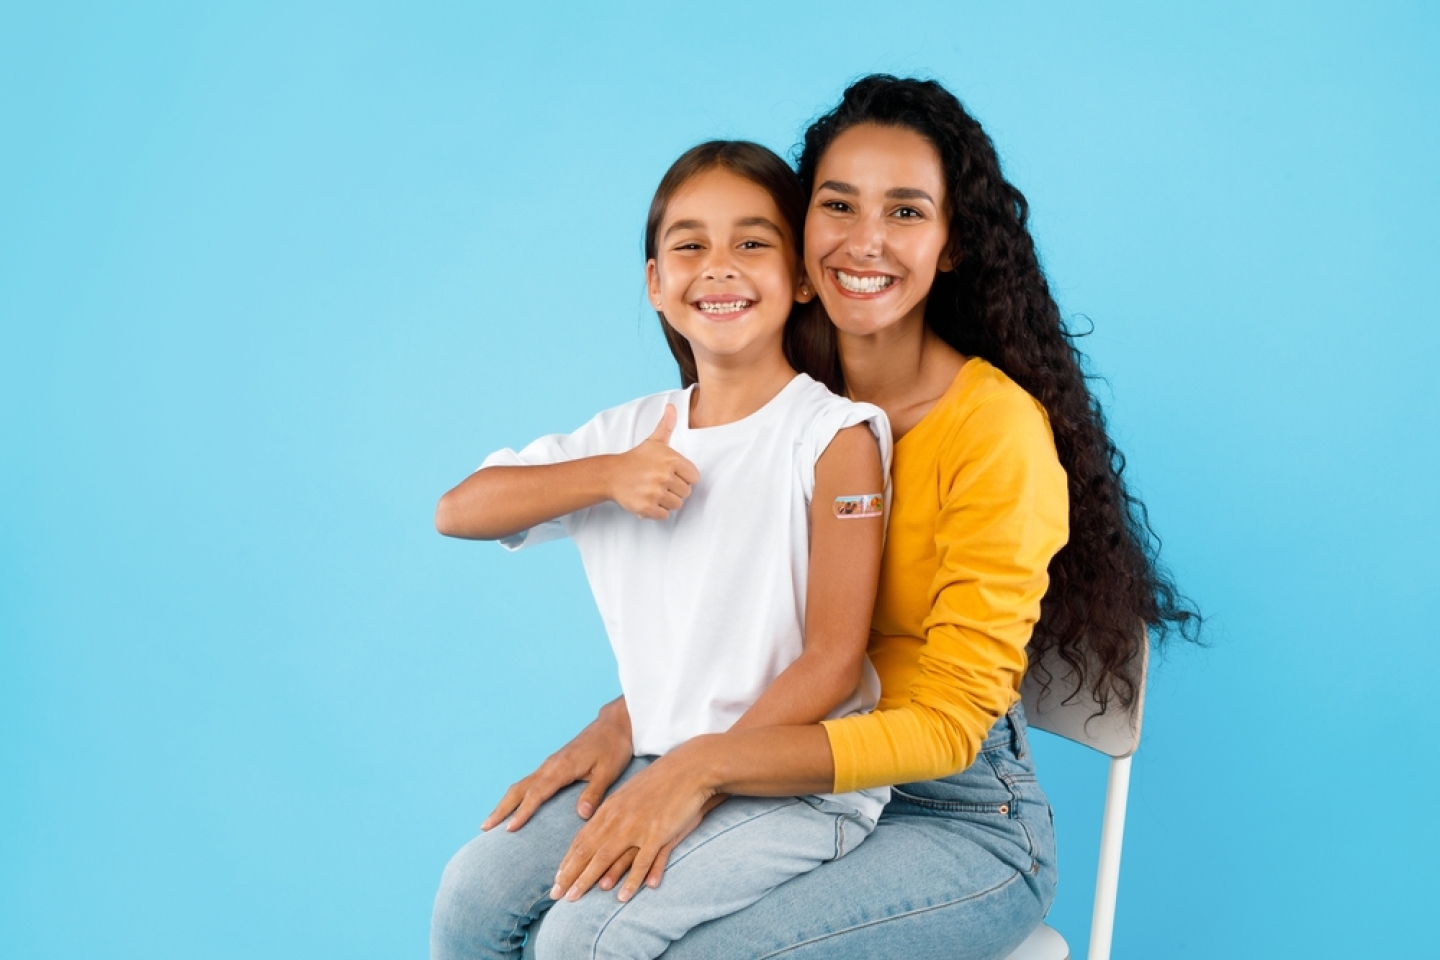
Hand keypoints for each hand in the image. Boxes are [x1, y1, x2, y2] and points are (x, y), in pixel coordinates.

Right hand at [482, 699, 633, 831]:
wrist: (615, 723)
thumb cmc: (614, 747)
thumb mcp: (609, 772)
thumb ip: (594, 793)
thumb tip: (582, 815)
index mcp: (561, 768)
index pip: (537, 793)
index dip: (523, 812)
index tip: (509, 829)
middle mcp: (550, 765)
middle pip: (519, 788)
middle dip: (502, 808)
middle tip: (484, 827)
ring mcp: (550, 764)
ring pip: (521, 785)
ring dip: (506, 803)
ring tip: (491, 821)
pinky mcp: (554, 764)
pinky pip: (530, 782)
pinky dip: (517, 796)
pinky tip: (515, 807)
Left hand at [551, 739, 717, 902]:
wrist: (690, 768)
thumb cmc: (661, 781)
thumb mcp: (630, 793)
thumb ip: (614, 812)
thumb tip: (599, 828)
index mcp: (610, 808)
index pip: (582, 839)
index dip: (568, 861)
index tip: (557, 879)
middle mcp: (618, 818)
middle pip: (587, 851)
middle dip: (570, 875)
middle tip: (555, 895)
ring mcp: (637, 826)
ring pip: (607, 857)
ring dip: (588, 879)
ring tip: (575, 898)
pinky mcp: (658, 833)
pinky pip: (642, 862)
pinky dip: (631, 880)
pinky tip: (623, 897)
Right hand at [607, 404, 698, 519]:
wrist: (612, 475)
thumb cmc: (637, 458)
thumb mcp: (653, 441)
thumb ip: (666, 425)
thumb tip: (671, 406)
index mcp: (671, 460)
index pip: (694, 477)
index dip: (684, 477)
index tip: (671, 474)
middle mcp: (664, 476)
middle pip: (686, 492)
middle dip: (675, 490)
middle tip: (660, 483)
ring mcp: (655, 493)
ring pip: (677, 505)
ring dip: (667, 501)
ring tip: (654, 491)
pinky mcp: (647, 507)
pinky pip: (664, 515)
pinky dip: (657, 511)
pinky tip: (648, 500)